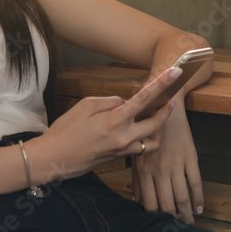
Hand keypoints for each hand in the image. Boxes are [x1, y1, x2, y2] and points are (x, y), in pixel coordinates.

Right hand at [27, 67, 180, 182]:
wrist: (54, 158)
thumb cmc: (66, 129)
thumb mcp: (85, 106)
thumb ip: (110, 101)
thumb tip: (124, 103)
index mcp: (116, 120)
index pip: (146, 98)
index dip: (163, 83)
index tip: (177, 72)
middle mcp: (124, 137)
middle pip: (157, 124)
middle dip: (166, 111)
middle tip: (171, 101)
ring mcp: (123, 150)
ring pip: (152, 141)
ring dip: (157, 130)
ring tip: (155, 119)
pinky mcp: (118, 159)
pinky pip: (139, 149)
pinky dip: (143, 140)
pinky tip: (137, 132)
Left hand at [131, 95, 204, 223]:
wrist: (164, 103)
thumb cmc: (146, 127)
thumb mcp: (137, 151)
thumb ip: (137, 178)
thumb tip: (137, 201)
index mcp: (143, 169)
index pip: (149, 202)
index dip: (155, 216)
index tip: (160, 224)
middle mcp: (159, 169)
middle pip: (166, 203)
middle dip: (172, 220)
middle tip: (177, 230)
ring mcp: (175, 163)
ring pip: (182, 196)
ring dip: (186, 213)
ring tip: (189, 223)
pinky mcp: (190, 156)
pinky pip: (195, 182)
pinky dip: (198, 198)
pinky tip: (199, 207)